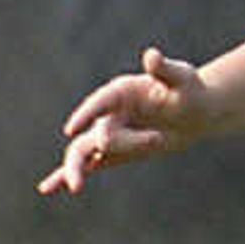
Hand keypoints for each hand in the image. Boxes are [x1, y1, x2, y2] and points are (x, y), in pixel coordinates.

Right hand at [38, 48, 207, 195]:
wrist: (196, 111)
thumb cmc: (190, 90)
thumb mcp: (183, 79)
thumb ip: (165, 69)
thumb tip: (151, 56)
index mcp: (120, 91)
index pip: (99, 103)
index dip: (86, 115)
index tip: (71, 129)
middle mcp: (108, 112)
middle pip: (96, 133)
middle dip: (98, 149)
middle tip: (91, 169)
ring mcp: (108, 132)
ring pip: (85, 150)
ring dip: (80, 168)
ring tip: (76, 188)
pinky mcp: (112, 151)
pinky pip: (88, 163)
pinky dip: (67, 174)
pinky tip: (48, 188)